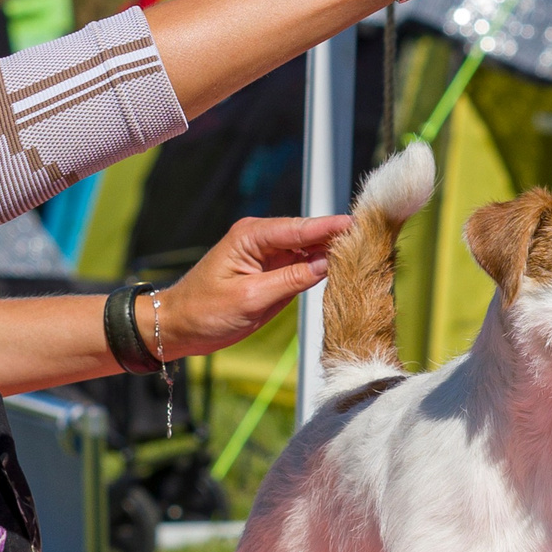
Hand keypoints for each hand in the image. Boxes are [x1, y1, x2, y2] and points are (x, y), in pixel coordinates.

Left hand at [156, 214, 351, 358]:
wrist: (177, 327)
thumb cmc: (204, 312)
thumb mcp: (249, 299)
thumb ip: (291, 280)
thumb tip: (327, 263)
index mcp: (252, 236)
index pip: (301, 228)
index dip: (332, 227)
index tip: (361, 224)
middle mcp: (262, 239)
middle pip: (309, 234)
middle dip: (339, 238)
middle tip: (373, 241)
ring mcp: (267, 254)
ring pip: (309, 249)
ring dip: (333, 253)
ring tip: (366, 254)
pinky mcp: (271, 271)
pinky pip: (302, 265)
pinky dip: (321, 268)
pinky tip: (343, 271)